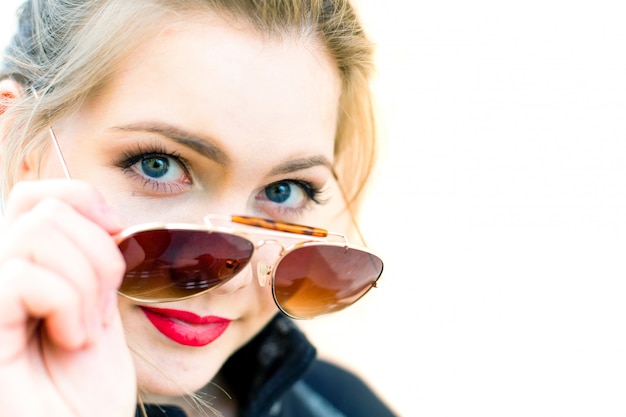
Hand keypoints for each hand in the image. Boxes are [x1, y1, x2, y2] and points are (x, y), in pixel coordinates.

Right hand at [0, 180, 135, 416]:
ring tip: (85, 330)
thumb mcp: (97, 309)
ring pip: (36, 234)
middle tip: (100, 310)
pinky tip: (70, 340)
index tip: (116, 231)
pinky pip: (24, 277)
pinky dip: (67, 304)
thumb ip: (87, 261)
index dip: (81, 197)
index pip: (35, 195)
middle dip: (98, 255)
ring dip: (85, 284)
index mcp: (22, 270)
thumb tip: (101, 215)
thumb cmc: (84, 392)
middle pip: (44, 210)